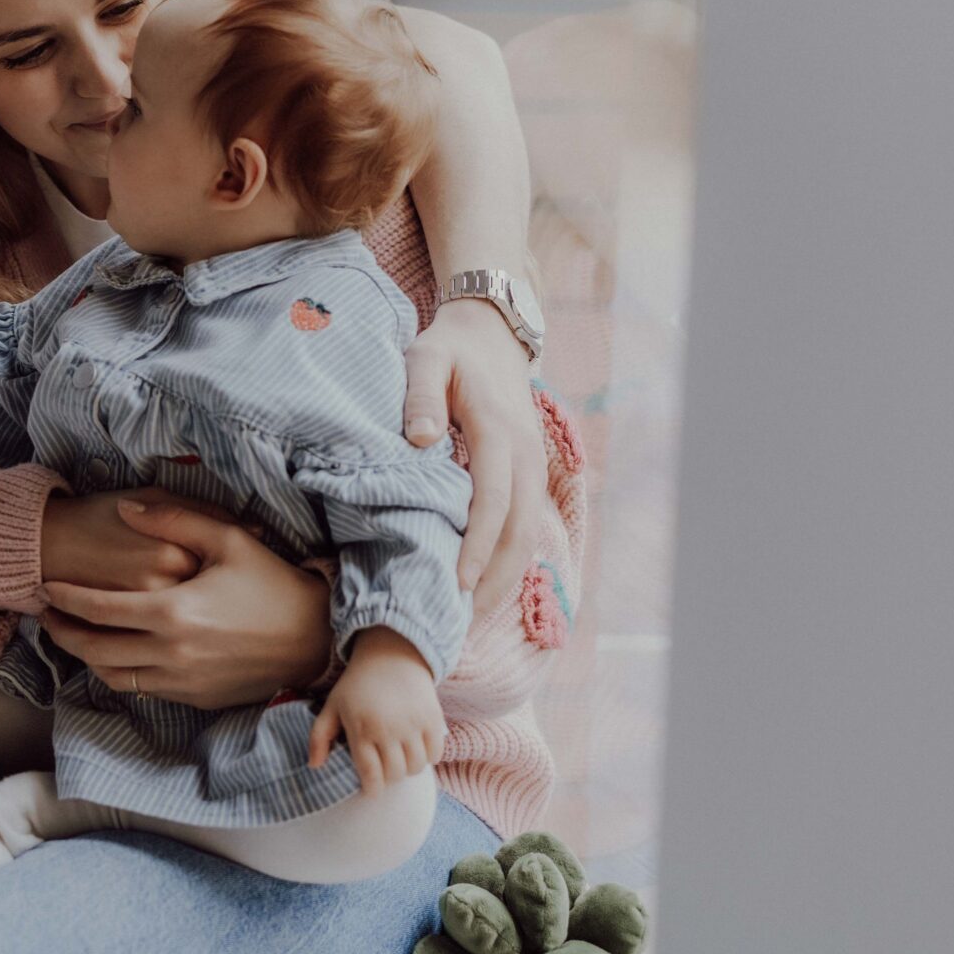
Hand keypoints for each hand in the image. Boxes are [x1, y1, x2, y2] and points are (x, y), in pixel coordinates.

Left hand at [38, 497, 333, 710]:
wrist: (315, 638)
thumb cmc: (272, 582)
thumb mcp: (227, 538)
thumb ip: (172, 519)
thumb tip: (125, 510)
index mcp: (174, 612)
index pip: (99, 609)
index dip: (65, 599)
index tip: (45, 588)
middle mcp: (171, 653)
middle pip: (95, 649)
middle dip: (62, 633)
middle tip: (46, 617)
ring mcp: (182, 681)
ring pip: (113, 676)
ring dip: (86, 657)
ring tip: (74, 636)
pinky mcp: (195, 698)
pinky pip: (142, 689)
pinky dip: (119, 673)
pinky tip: (115, 653)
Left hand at [308, 627, 444, 795]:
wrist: (391, 655)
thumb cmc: (357, 685)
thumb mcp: (332, 706)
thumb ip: (319, 737)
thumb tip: (314, 766)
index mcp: (362, 728)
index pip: (370, 774)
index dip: (372, 789)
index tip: (372, 789)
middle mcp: (389, 729)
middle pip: (395, 774)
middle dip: (389, 778)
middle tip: (385, 768)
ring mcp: (413, 724)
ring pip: (416, 767)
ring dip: (408, 769)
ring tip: (400, 758)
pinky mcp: (433, 719)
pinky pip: (435, 754)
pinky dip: (428, 757)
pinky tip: (417, 748)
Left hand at [404, 302, 552, 620]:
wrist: (491, 334)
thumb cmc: (448, 349)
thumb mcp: (426, 356)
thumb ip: (420, 394)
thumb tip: (421, 439)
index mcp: (497, 429)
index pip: (493, 499)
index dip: (477, 544)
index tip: (456, 582)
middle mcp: (525, 454)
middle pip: (518, 530)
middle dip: (492, 578)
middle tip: (458, 620)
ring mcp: (533, 466)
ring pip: (526, 535)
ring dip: (502, 578)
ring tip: (467, 618)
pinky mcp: (529, 475)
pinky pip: (524, 526)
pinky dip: (506, 561)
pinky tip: (481, 588)